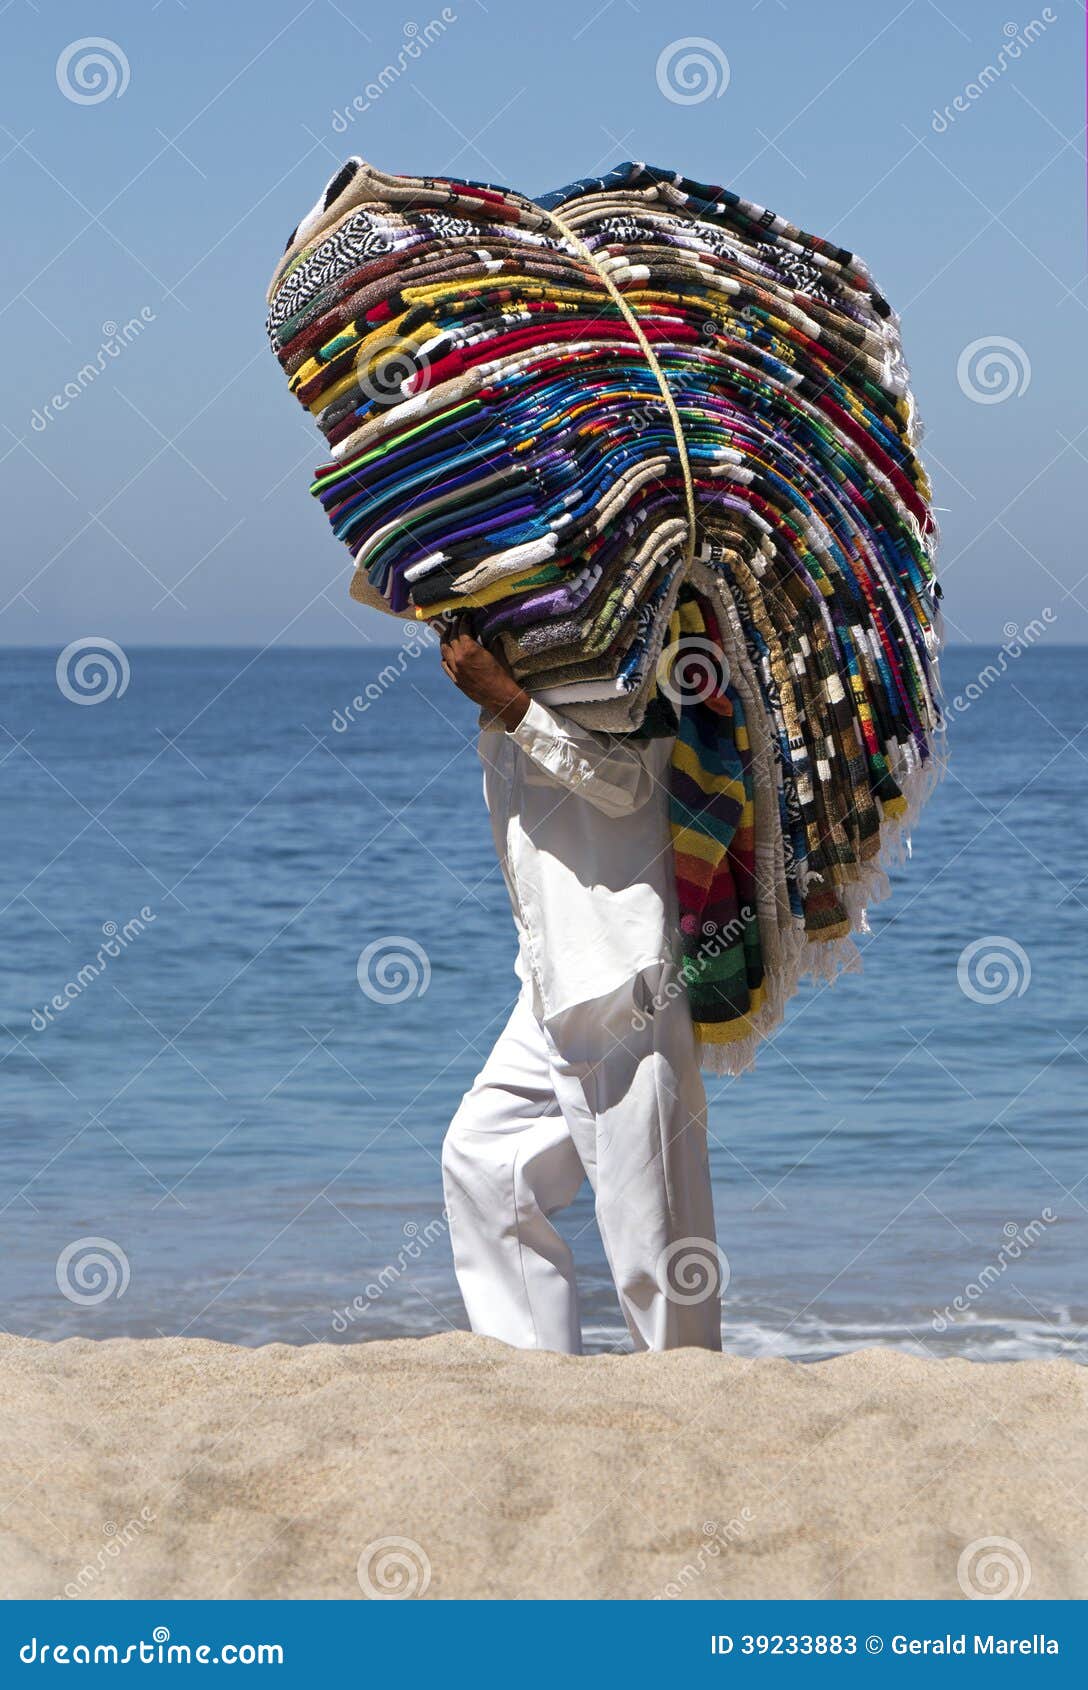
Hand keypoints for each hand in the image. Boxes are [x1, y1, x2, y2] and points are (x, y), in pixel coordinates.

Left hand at [435, 614, 529, 730]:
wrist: (500, 696)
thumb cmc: (502, 674)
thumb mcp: (497, 652)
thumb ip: (489, 640)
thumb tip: (487, 629)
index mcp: (470, 649)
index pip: (461, 629)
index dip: (463, 621)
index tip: (465, 616)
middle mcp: (459, 658)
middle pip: (451, 638)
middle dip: (453, 627)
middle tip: (456, 621)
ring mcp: (455, 669)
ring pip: (444, 650)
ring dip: (445, 639)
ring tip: (448, 633)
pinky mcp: (455, 679)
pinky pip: (445, 664)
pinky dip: (445, 656)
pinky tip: (447, 653)